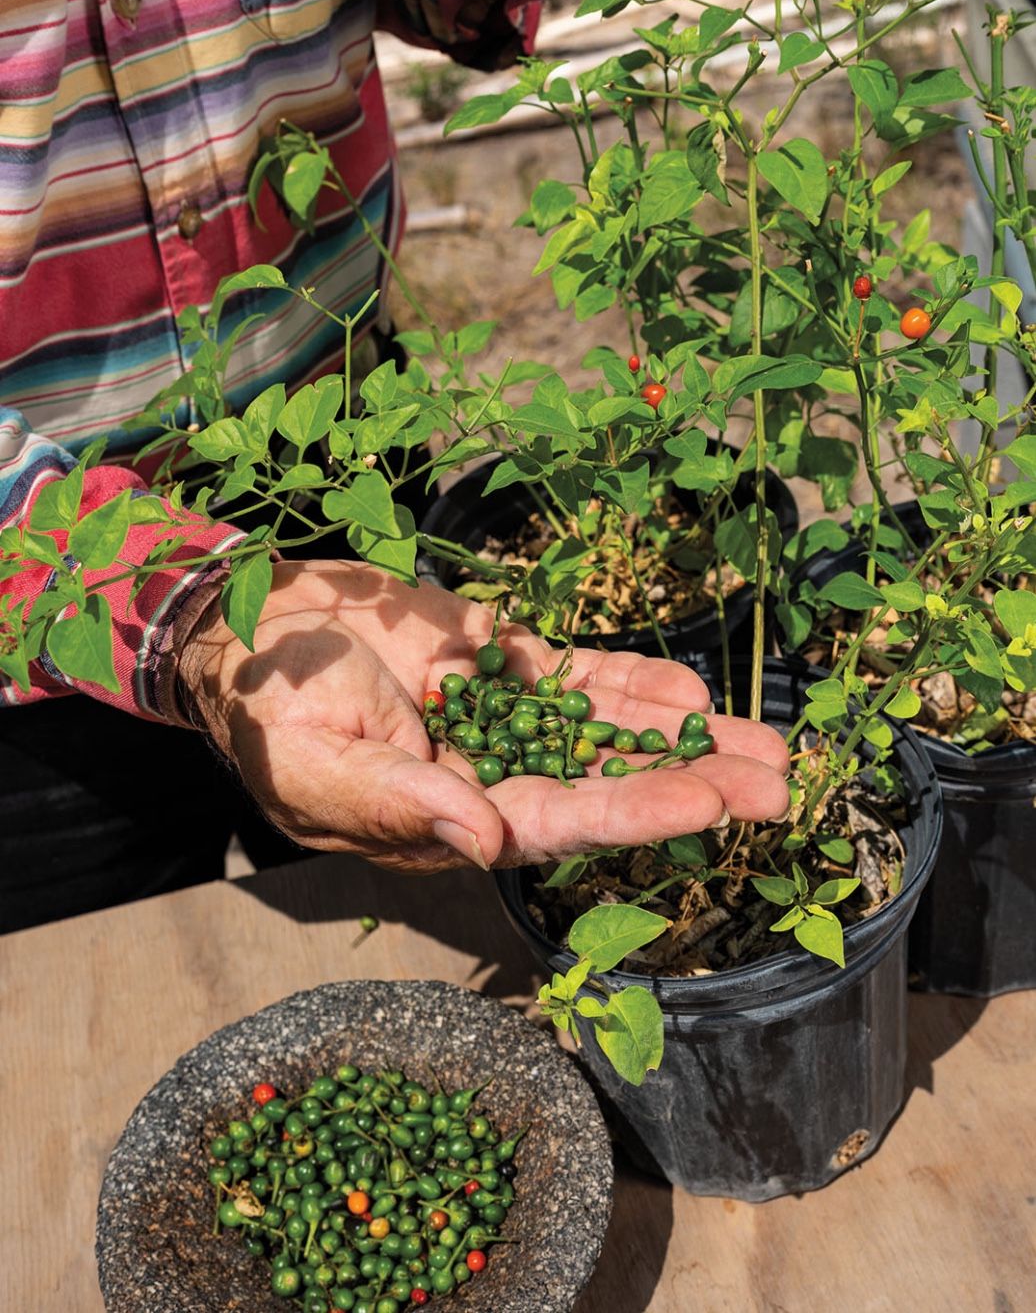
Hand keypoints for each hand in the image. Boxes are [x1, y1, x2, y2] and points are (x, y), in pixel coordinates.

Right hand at [178, 561, 788, 873]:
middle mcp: (491, 773)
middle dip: (691, 782)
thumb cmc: (267, 710)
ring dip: (683, 734)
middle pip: (606, 782)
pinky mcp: (501, 662)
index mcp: (448, 816)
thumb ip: (401, 800)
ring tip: (769, 745)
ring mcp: (502, 714)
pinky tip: (691, 686)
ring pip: (607, 729)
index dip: (635, 813)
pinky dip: (630, 679)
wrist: (251, 629)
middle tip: (780, 786)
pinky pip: (576, 674)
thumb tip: (484, 838)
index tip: (713, 805)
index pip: (557, 820)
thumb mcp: (318, 765)